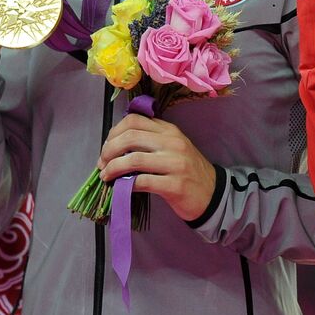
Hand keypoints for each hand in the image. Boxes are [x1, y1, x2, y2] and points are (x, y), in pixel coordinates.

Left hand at [98, 113, 216, 221]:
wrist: (213, 194)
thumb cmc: (187, 171)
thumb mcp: (173, 148)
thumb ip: (150, 141)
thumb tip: (115, 145)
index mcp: (169, 130)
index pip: (133, 120)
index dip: (114, 132)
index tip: (106, 147)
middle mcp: (172, 143)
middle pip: (130, 137)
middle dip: (109, 150)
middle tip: (102, 163)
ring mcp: (175, 163)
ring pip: (133, 159)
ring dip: (113, 168)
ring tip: (106, 176)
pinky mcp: (174, 185)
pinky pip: (142, 182)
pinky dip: (126, 184)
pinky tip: (120, 188)